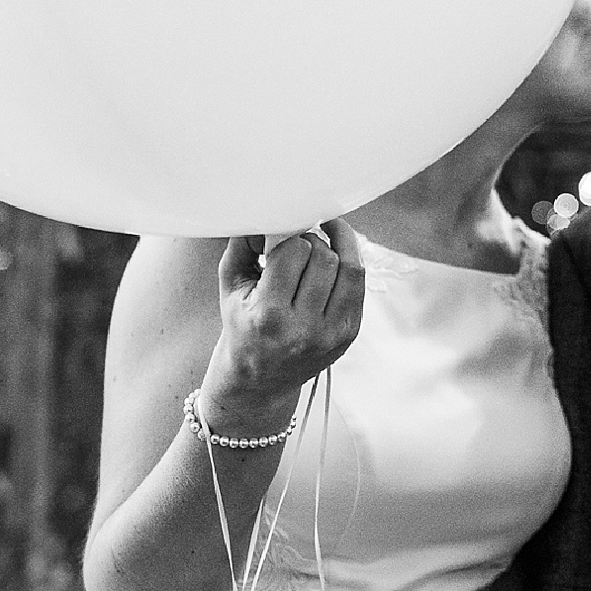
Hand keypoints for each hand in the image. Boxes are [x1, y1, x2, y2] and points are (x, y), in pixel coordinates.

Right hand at [199, 220, 365, 431]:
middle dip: (312, 241)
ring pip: (350, 269)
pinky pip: (359, 286)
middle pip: (324, 258)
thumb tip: (267, 209)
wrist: (260, 380)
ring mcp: (332, 334)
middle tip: (299, 241)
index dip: (290, 235)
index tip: (283, 234)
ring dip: (337, 247)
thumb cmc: (242, 327)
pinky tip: (336, 257)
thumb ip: (243, 245)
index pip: (294, 253)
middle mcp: (303, 329)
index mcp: (268, 316)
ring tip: (322, 241)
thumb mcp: (231, 288)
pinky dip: (349, 265)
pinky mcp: (349, 335)